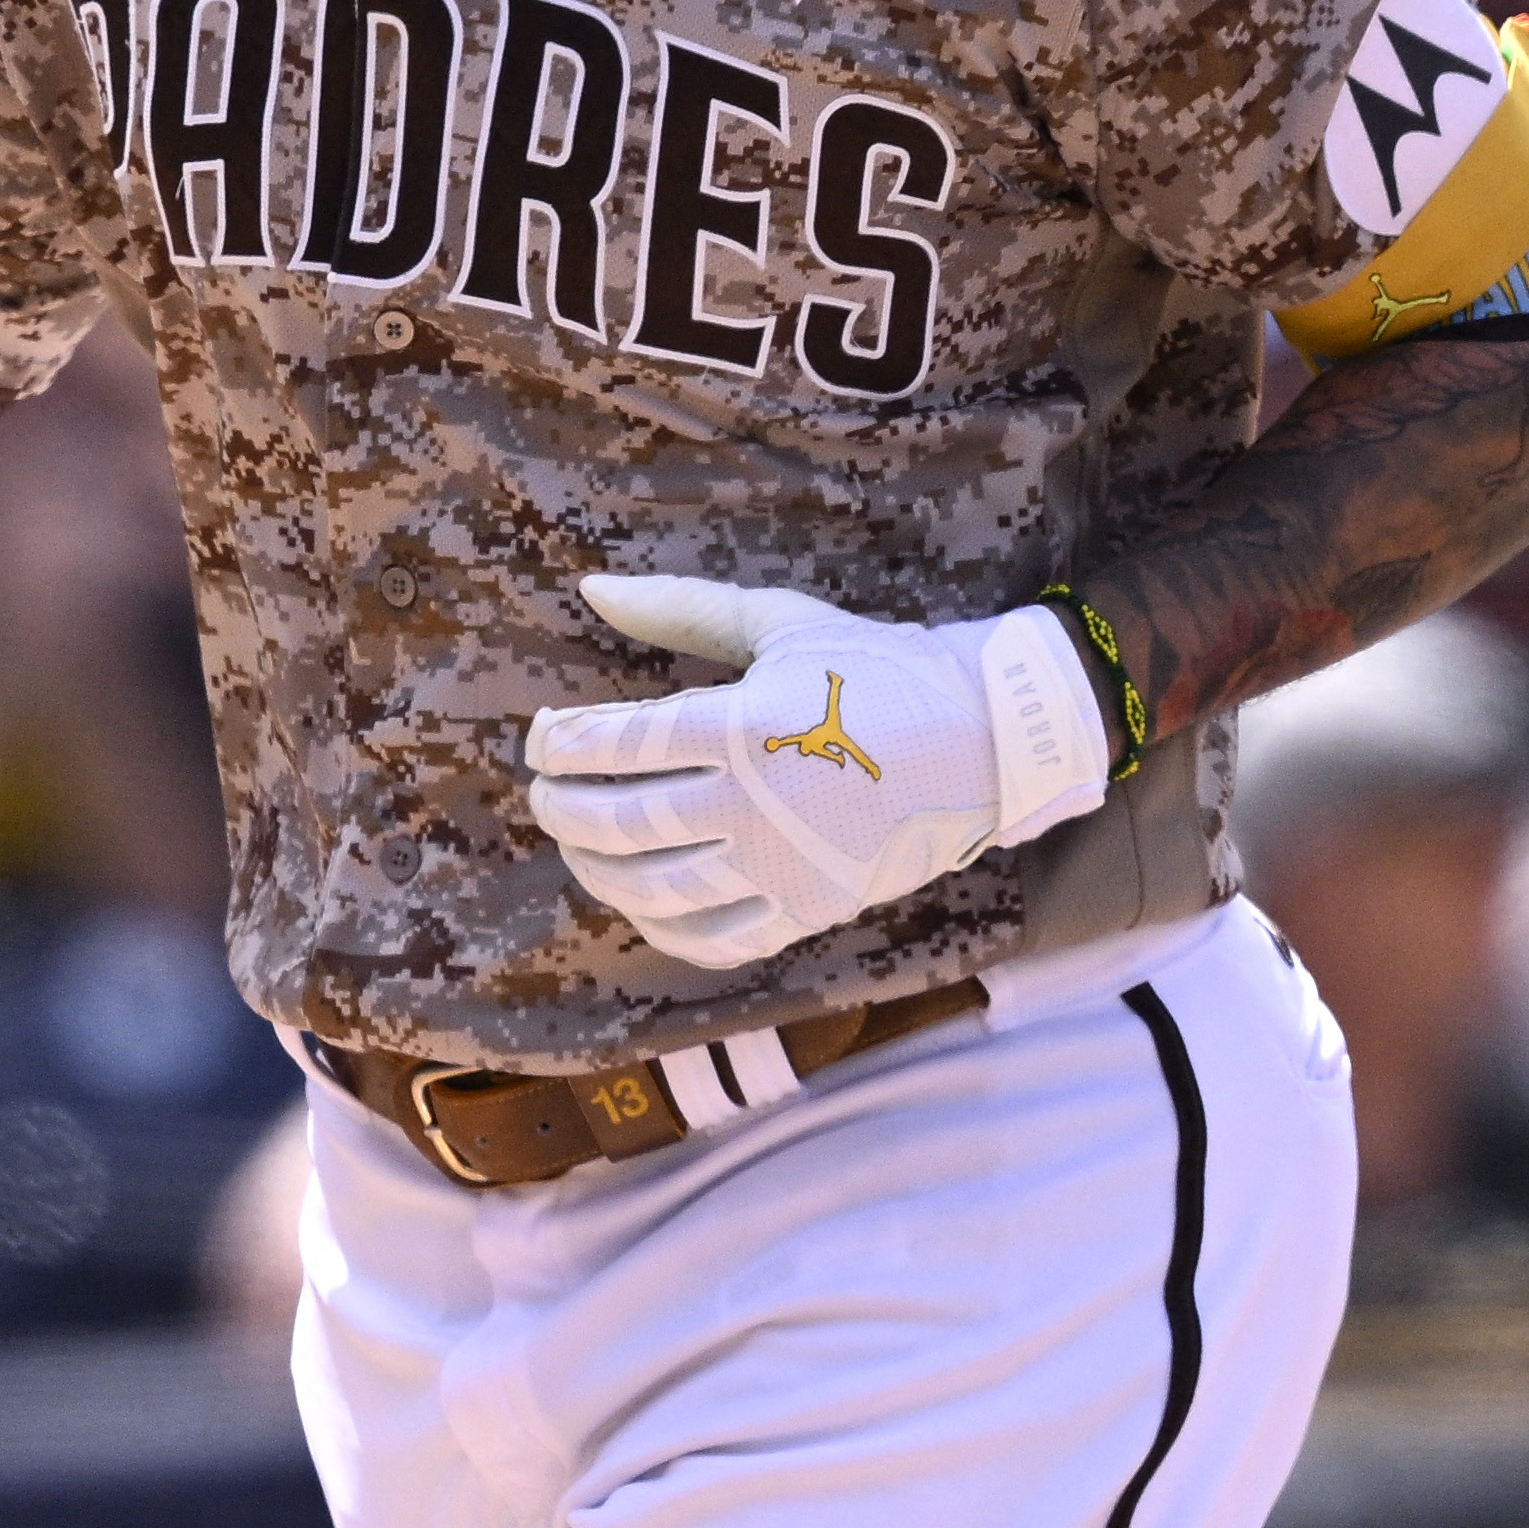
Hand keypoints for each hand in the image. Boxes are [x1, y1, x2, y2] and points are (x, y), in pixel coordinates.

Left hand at [522, 577, 1111, 967]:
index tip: (542, 735)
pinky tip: (642, 899)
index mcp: (742, 727)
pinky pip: (710, 940)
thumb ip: (680, 608)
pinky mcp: (806, 911)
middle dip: (559, 808)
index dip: (558, 743)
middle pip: (615, 824)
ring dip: (593, 869)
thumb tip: (591, 587)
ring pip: (650, 891)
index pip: (613, 746)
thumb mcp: (780, 623)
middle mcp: (753, 807)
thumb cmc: (879, 669)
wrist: (986, 738)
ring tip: (580, 842)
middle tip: (545, 791)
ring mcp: (780, 869)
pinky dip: (659, 926)